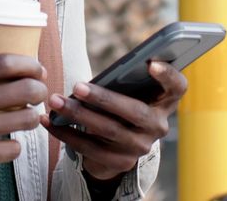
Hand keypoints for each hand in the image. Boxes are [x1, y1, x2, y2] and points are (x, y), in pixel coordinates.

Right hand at [0, 54, 48, 188]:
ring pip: (23, 121)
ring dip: (32, 117)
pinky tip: (8, 142)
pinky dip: (14, 146)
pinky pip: (11, 149)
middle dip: (39, 89)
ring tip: (29, 116)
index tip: (36, 67)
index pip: (4, 63)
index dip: (28, 64)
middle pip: (22, 91)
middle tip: (39, 91)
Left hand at [40, 61, 186, 180]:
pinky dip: (66, 134)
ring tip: (56, 101)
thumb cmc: (122, 103)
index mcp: (165, 101)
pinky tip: (49, 121)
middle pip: (134, 112)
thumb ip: (124, 80)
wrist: (119, 145)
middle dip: (103, 99)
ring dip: (78, 115)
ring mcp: (140, 146)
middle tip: (77, 86)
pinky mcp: (120, 162)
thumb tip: (97, 75)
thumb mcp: (131, 91)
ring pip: (107, 130)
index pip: (177, 87)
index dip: (167, 75)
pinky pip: (89, 148)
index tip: (150, 63)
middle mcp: (158, 126)